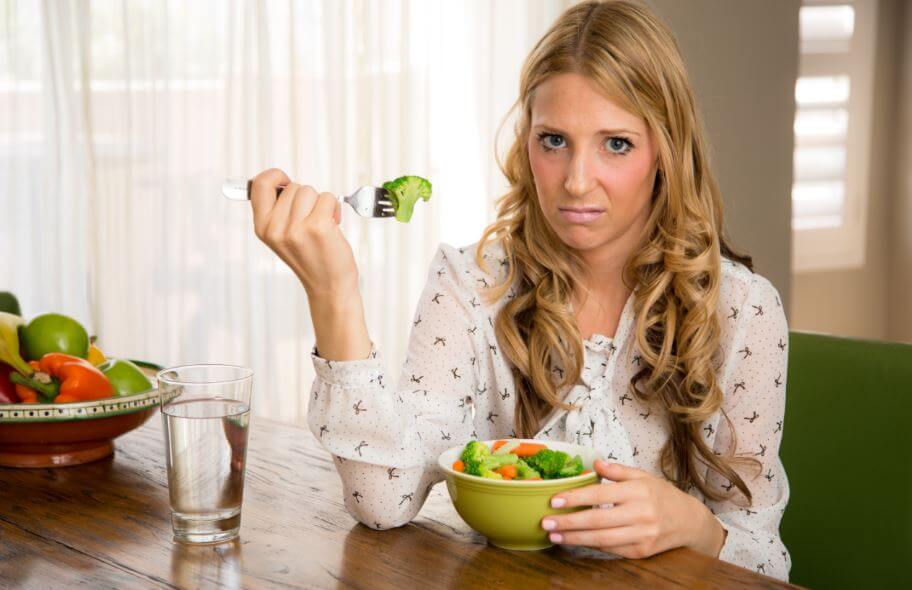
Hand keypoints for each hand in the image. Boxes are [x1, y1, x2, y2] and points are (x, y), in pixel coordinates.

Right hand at [249, 168, 358, 300]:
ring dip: (321, 204)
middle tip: (311, 221)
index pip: (259, 184)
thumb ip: (277, 210)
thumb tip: (280, 181)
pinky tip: (333, 226)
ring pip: (310, 191)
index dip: (275, 176)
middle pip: (294, 187)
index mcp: (262, 228)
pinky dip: (335, 208)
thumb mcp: (282, 236)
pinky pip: (328, 198)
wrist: (329, 286)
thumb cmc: (311, 257)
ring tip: (322, 225)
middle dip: (307, 199)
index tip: (286, 182)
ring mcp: (296, 229)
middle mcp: (275, 229)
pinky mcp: (318, 227)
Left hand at [541, 460, 725, 558]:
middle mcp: (641, 514)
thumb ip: (618, 471)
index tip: (554, 501)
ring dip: (575, 538)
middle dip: (569, 523)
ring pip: (602, 539)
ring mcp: (642, 535)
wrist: (690, 522)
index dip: (575, 499)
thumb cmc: (663, 496)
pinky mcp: (642, 552)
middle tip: (546, 522)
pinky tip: (576, 542)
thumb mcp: (643, 476)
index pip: (600, 495)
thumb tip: (595, 462)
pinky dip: (592, 546)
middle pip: (598, 520)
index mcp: (638, 491)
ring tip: (554, 536)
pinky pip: (612, 549)